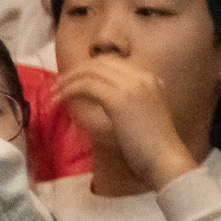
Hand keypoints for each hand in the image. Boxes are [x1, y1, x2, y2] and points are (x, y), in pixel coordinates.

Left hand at [57, 57, 199, 190]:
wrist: (165, 158)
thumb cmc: (154, 145)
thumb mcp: (145, 113)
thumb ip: (131, 100)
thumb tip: (105, 98)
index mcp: (150, 78)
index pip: (112, 62)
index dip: (89, 69)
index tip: (73, 81)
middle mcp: (141, 76)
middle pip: (100, 62)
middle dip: (76, 71)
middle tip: (58, 85)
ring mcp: (131, 86)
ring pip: (90, 71)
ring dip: (68, 81)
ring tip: (54, 93)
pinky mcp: (118, 99)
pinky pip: (86, 86)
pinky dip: (69, 91)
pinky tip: (59, 101)